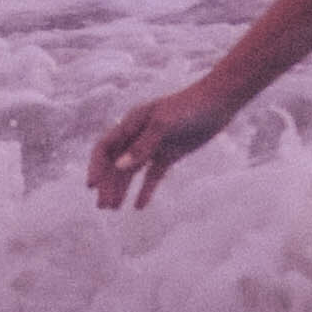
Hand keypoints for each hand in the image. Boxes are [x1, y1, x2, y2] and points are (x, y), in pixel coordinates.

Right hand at [87, 82, 229, 209]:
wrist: (219, 102)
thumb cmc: (189, 107)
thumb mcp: (164, 124)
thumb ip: (143, 146)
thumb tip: (120, 167)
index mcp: (131, 123)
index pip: (105, 147)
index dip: (96, 166)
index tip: (92, 186)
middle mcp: (138, 135)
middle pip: (116, 162)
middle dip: (108, 184)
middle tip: (104, 207)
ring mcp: (154, 145)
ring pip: (131, 171)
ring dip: (121, 188)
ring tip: (114, 209)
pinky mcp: (170, 154)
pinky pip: (153, 175)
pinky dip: (145, 190)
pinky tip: (139, 206)